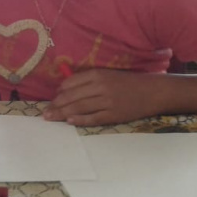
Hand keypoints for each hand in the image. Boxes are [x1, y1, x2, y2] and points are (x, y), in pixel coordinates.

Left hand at [43, 68, 163, 125]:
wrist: (152, 91)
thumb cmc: (128, 82)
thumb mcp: (108, 75)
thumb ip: (89, 80)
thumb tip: (66, 89)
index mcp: (98, 75)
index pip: (71, 83)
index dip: (59, 92)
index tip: (52, 98)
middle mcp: (101, 87)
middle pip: (72, 97)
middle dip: (56, 105)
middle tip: (44, 112)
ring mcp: (107, 102)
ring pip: (79, 108)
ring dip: (62, 113)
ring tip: (50, 118)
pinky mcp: (114, 115)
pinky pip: (93, 118)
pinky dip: (80, 120)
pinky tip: (69, 121)